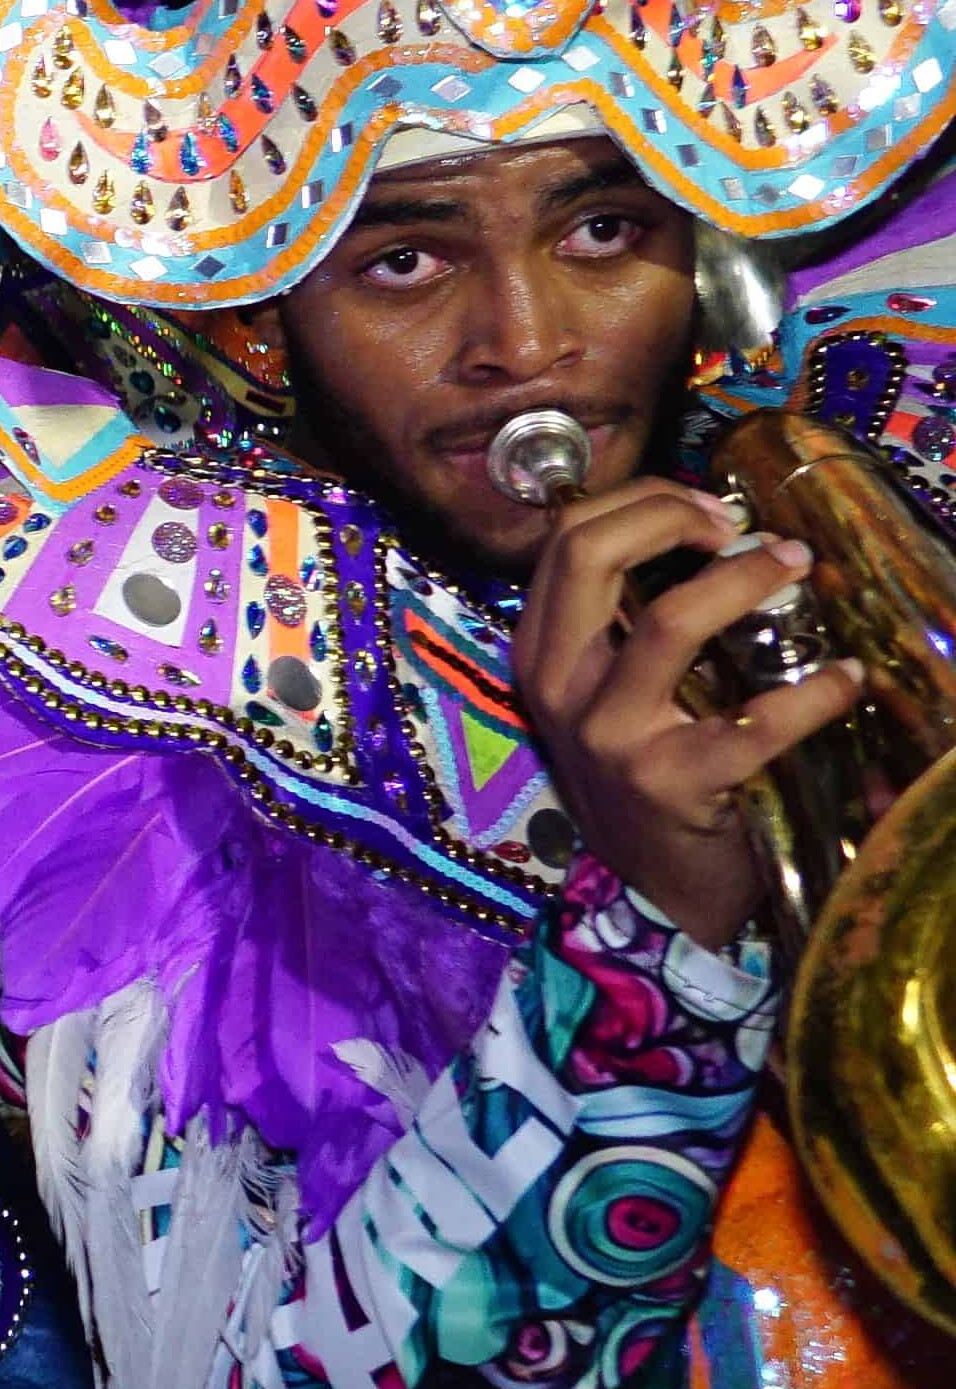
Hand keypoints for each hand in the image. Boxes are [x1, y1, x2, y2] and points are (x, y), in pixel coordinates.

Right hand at [516, 476, 865, 953]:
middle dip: (674, 515)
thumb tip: (727, 537)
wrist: (657, 887)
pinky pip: (755, 720)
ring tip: (796, 569)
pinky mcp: (669, 781)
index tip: (712, 510)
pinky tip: (846, 678)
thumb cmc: (648, 772)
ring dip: (746, 581)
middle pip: (590, 553)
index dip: (642, 501)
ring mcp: (607, 734)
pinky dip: (816, 692)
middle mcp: (559, 683)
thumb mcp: (612, 692)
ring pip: (670, 620)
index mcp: (541, 652)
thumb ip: (633, 623)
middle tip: (746, 530)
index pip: (566, 537)